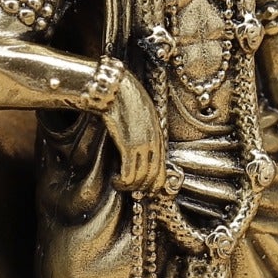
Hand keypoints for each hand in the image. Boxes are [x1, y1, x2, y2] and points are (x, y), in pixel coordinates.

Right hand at [104, 74, 163, 191]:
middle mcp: (153, 142)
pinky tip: (116, 180)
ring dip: (130, 186)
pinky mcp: (128, 145)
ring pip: (142, 178)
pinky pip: (129, 173)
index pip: (162, 168)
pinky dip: (123, 182)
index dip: (155, 183)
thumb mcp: (142, 114)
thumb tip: (138, 147)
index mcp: (158, 135)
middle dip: (143, 188)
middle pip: (154, 176)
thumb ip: (145, 131)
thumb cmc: (125, 97)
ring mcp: (142, 144)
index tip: (145, 189)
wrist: (115, 87)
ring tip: (120, 184)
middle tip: (132, 191)